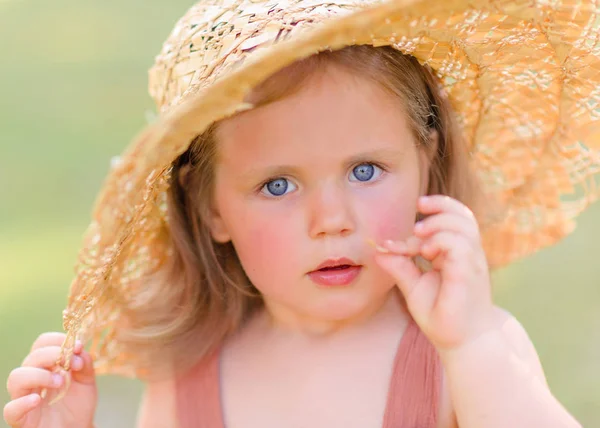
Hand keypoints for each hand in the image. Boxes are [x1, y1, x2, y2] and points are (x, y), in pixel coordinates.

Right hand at [4, 332, 96, 427]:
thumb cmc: (78, 403)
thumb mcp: (87, 380)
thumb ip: (84, 363)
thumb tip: (78, 349)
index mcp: (46, 365)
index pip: (42, 344)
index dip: (57, 340)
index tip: (77, 346)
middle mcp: (33, 378)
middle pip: (31, 357)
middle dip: (52, 355)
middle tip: (72, 364)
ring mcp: (25, 397)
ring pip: (16, 378)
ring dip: (38, 374)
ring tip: (59, 381)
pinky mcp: (22, 418)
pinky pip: (11, 409)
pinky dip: (22, 402)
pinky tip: (37, 400)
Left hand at [374, 195, 495, 350]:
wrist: (463, 342)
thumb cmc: (441, 315)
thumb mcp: (413, 287)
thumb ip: (400, 267)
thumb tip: (379, 250)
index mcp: (454, 254)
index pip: (444, 223)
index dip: (418, 227)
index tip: (391, 245)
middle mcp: (466, 254)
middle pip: (461, 214)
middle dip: (439, 204)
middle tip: (417, 215)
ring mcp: (471, 261)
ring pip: (464, 223)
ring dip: (438, 222)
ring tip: (419, 235)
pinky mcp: (469, 273)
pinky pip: (461, 245)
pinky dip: (442, 240)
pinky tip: (428, 253)